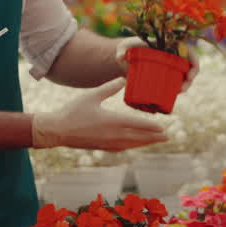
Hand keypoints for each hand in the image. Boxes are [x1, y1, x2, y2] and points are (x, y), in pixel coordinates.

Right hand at [30, 78, 168, 151]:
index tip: (164, 128)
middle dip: (154, 137)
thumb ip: (109, 88)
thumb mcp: (92, 96)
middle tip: (168, 137)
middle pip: (139, 137)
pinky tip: (136, 144)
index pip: (138, 125)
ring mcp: (108, 143)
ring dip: (145, 143)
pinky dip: (133, 146)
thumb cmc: (73, 111)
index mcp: (112, 121)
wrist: (57, 131)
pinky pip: (123, 148)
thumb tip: (123, 79)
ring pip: (132, 144)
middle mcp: (112, 135)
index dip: (152, 127)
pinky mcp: (102, 147)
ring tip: (156, 141)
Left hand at [115, 37, 200, 91]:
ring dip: (185, 86)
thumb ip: (122, 49)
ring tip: (178, 92)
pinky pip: (175, 83)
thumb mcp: (125, 46)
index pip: (188, 50)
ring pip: (183, 76)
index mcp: (169, 44)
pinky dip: (177, 89)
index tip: (190, 72)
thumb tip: (121, 57)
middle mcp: (172, 55)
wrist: (125, 57)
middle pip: (189, 66)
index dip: (194, 61)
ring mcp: (169, 66)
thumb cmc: (128, 48)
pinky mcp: (164, 76)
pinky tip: (175, 95)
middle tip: (182, 88)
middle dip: (190, 78)